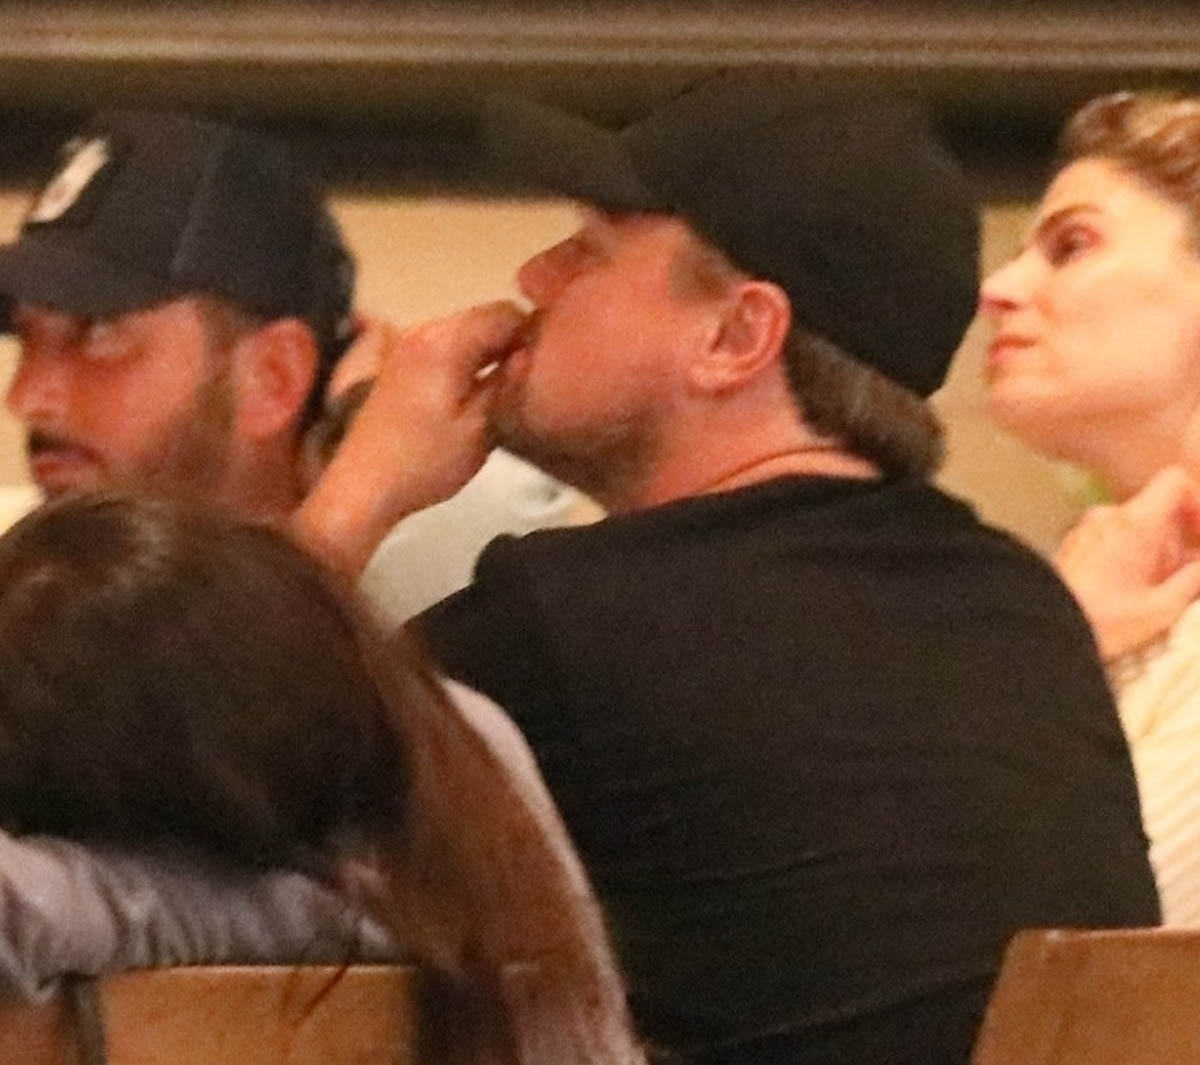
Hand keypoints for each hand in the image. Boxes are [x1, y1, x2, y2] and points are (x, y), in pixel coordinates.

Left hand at [293, 302, 528, 574]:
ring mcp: (406, 343)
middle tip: (525, 386)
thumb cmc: (424, 461)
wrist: (361, 487)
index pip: (507, 314)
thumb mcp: (482, 428)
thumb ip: (509, 384)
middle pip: (484, 319)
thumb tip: (532, 356)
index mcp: (445, 341)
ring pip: (466, 334)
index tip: (545, 371)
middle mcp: (423, 329)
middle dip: (510, 346)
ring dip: (487, 355)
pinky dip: (465, 363)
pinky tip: (470, 396)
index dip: (534, 337)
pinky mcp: (398, 362)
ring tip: (500, 394)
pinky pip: (446, 348)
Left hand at [1054, 466, 1199, 659]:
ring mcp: (1086, 529)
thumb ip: (1193, 579)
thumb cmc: (1104, 621)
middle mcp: (1108, 516)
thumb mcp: (1163, 607)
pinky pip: (1110, 538)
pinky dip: (1127, 556)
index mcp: (1135, 521)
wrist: (1043, 628)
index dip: (1196, 503)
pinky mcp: (1072, 545)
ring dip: (1152, 552)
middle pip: (1156, 511)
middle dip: (1176, 541)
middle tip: (1180, 577)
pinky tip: (1126, 591)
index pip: (1173, 481)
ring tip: (1152, 591)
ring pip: (1133, 527)